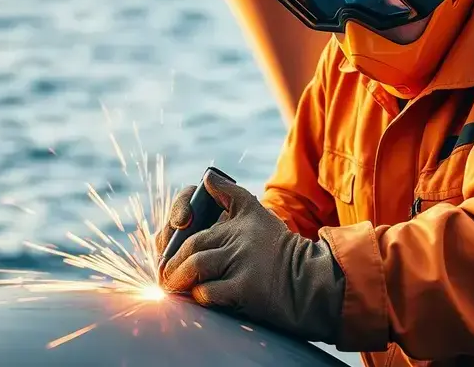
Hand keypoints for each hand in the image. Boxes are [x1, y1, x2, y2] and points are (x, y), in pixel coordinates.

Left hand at [157, 170, 345, 342]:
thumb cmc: (277, 247)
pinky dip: (199, 296)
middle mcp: (239, 240)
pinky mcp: (245, 289)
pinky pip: (209, 292)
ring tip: (175, 287)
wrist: (307, 280)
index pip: (194, 225)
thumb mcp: (256, 212)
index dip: (174, 231)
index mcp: (237, 223)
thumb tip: (206, 177)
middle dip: (172, 264)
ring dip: (180, 280)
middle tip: (166, 275)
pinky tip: (200, 297)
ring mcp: (242, 264)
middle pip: (191, 248)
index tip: (167, 247)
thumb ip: (230, 193)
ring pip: (196, 268)